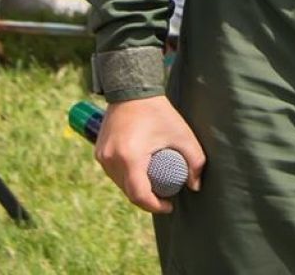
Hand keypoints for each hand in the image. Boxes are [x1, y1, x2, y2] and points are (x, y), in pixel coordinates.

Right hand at [95, 95, 205, 213]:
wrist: (132, 89)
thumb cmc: (158, 111)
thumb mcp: (181, 134)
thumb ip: (194, 160)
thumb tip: (195, 186)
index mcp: (130, 158)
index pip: (140, 195)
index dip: (155, 206)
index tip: (169, 205)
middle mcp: (112, 160)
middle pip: (129, 191)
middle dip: (147, 198)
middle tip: (164, 194)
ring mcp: (102, 156)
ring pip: (120, 183)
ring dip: (136, 188)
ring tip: (153, 184)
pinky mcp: (99, 151)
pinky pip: (113, 172)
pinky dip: (126, 176)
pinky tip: (140, 173)